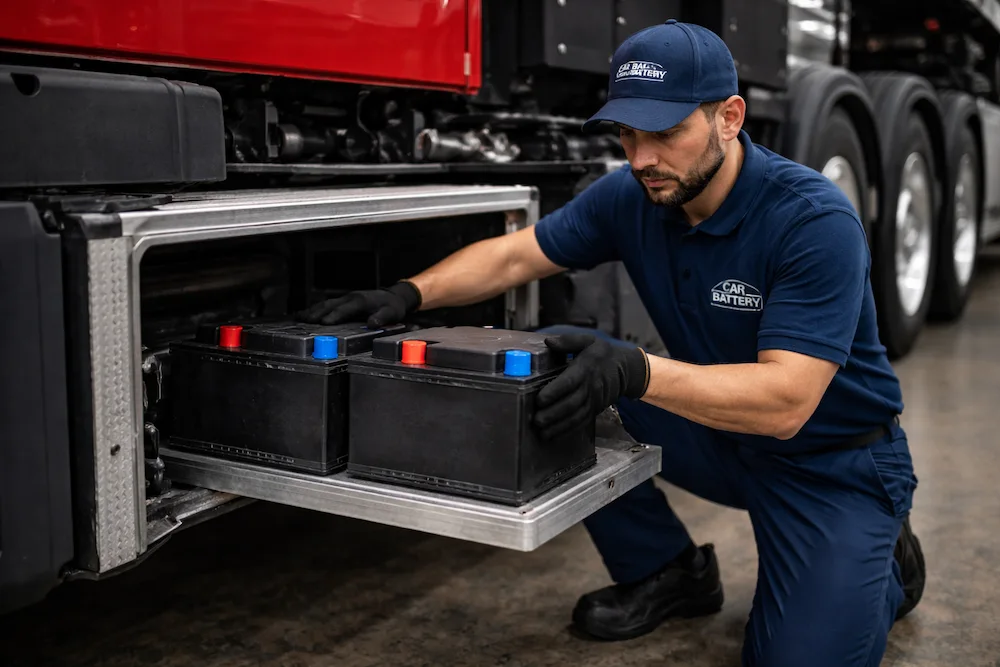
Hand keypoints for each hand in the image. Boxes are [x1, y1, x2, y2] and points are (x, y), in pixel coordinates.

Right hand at [297, 281, 421, 327]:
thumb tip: (372, 323)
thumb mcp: (391, 313)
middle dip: (316, 313)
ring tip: (299, 318)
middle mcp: (350, 297)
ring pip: (325, 303)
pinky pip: (327, 304)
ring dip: (312, 310)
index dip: (334, 316)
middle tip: (304, 321)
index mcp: (360, 301)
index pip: (344, 309)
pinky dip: (315, 309)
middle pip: (330, 304)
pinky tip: (305, 314)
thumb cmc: (392, 306)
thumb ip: (382, 318)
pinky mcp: (344, 301)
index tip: (323, 322)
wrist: (393, 296)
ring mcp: (346, 298)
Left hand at [534, 333, 648, 440]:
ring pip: (575, 416)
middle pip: (571, 403)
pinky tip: (553, 435)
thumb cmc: (603, 354)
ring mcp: (593, 400)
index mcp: (585, 368)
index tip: (539, 399)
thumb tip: (549, 341)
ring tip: (542, 432)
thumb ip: (568, 341)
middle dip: (553, 414)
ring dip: (558, 426)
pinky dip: (567, 430)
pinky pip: (581, 422)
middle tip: (536, 420)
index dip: (554, 392)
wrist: (627, 369)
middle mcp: (590, 387)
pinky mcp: (595, 410)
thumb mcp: (588, 341)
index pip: (569, 382)